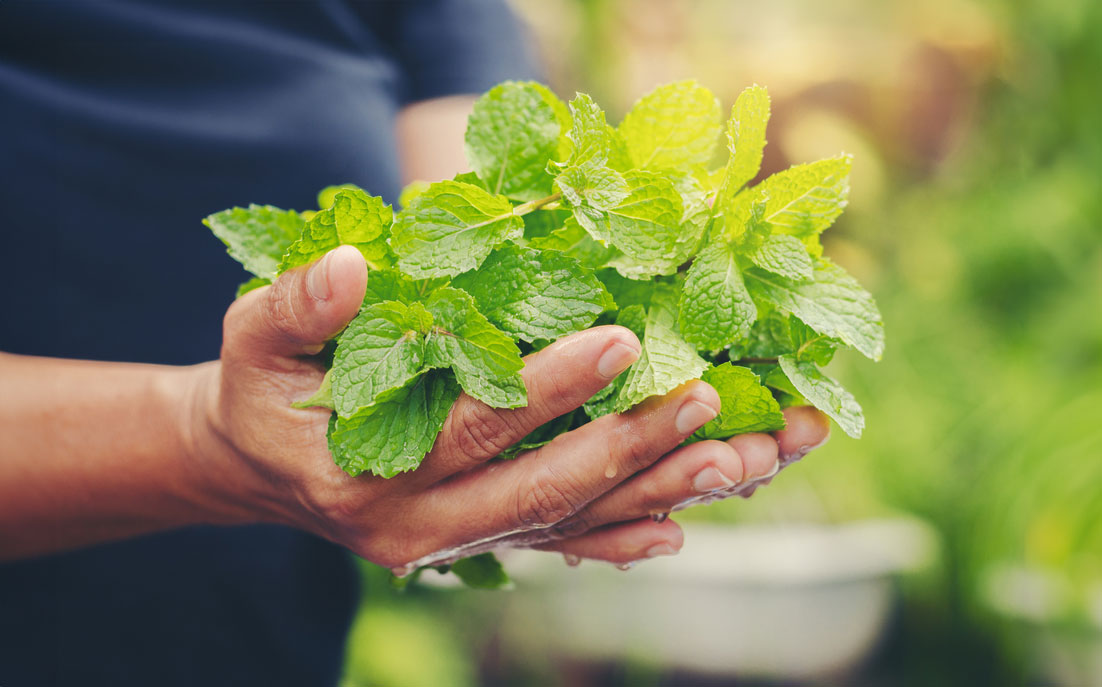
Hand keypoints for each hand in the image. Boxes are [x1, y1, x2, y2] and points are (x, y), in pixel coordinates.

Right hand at [186, 246, 829, 569]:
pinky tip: (679, 525)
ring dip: (651, 493)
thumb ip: (295, 307)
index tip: (620, 338)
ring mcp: (451, 542)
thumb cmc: (261, 389)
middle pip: (540, 490)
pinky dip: (618, 539)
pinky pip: (559, 546)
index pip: (471, 429)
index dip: (547, 386)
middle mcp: (415, 526)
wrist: (258, 464)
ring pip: (566, 524)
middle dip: (628, 445)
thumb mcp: (252, 338)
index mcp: (362, 474)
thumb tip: (346, 267)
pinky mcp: (475, 541)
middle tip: (707, 396)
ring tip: (734, 458)